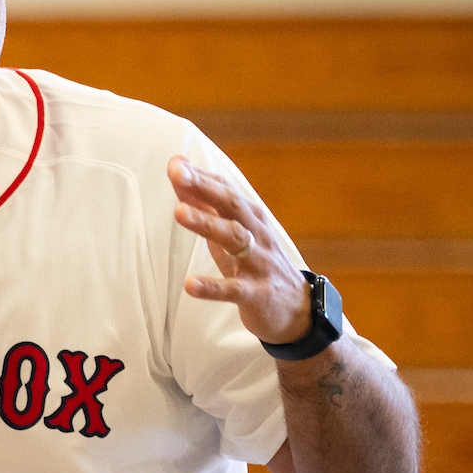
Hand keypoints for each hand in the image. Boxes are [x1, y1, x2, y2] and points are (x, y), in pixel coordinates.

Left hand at [170, 156, 312, 346]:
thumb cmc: (257, 262)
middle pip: (231, 205)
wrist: (297, 308)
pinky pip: (233, 289)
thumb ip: (206, 207)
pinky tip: (189, 284)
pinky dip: (212, 286)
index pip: (225, 190)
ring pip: (234, 238)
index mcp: (250, 217)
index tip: (175, 164)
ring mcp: (259, 263)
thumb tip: (179, 178)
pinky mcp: (256, 293)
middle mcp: (258, 234)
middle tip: (177, 174)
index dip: (201, 176)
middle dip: (205, 188)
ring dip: (206, 224)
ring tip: (178, 212)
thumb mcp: (232, 232)